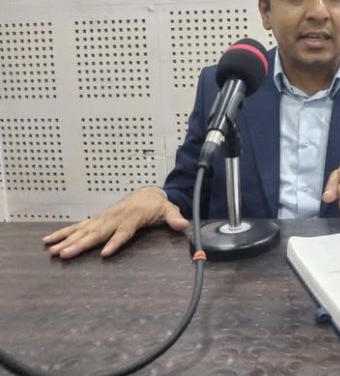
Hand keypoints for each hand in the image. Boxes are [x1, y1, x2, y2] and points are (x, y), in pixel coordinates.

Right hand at [42, 187, 188, 258]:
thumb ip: (174, 218)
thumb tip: (183, 224)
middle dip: (81, 244)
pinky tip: (49, 242)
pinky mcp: (97, 220)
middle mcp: (115, 218)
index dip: (115, 242)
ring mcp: (104, 218)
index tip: (104, 253)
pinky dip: (63, 233)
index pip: (123, 232)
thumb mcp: (169, 210)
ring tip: (53, 251)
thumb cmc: (157, 205)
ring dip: (67, 240)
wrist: (147, 193)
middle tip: (65, 254)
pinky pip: (78, 227)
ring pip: (84, 231)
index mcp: (132, 217)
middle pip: (97, 233)